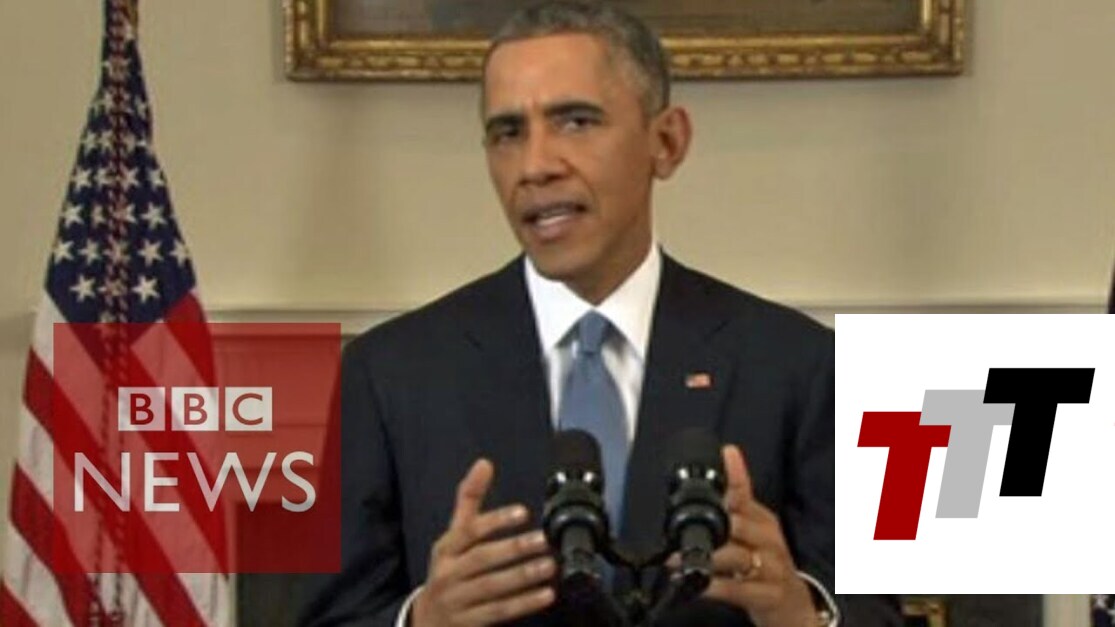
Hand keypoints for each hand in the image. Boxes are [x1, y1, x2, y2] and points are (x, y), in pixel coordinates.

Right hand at [410, 459, 555, 626]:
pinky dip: (523, 604)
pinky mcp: (469, 623)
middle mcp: (448, 573)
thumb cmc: (449, 569)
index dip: (495, 520)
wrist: (427, 619)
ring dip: (523, 576)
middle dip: (514, 549)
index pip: (469, 531)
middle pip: (482, 559)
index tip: (523, 512)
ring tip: (550, 566)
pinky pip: (498, 612)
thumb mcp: (454, 536)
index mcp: (445, 549)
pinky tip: (546, 594)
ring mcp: (457, 600)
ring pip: (492, 587)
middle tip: (544, 540)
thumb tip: (484, 463)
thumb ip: (469, 500)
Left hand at [674, 445, 814, 625]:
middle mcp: (769, 539)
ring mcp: (772, 567)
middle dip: (710, 526)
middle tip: (679, 530)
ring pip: (738, 556)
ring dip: (705, 558)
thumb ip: (728, 512)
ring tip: (676, 560)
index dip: (737, 473)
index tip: (727, 453)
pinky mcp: (769, 595)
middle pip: (739, 524)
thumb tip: (697, 490)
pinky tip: (698, 586)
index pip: (747, 492)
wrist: (793, 605)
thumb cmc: (764, 564)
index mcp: (762, 520)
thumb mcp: (750, 535)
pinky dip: (716, 587)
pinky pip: (740, 589)